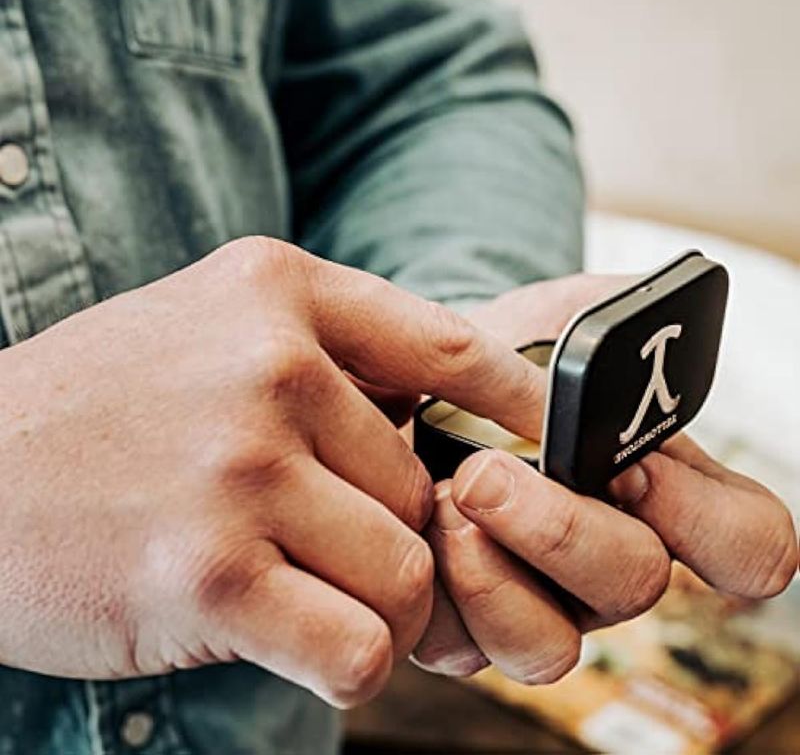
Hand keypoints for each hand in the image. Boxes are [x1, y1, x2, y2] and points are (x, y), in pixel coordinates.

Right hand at [0, 237, 543, 706]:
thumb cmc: (107, 402)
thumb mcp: (211, 325)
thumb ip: (329, 353)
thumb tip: (446, 411)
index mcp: (278, 293)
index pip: (450, 345)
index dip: (521, 402)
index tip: (559, 442)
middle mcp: (269, 366)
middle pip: (426, 484)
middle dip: (403, 530)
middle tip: (337, 546)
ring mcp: (240, 469)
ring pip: (407, 570)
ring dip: (379, 600)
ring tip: (308, 589)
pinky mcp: (208, 577)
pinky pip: (358, 643)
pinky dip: (350, 657)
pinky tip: (294, 637)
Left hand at [413, 274, 797, 682]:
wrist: (418, 385)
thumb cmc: (503, 356)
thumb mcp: (563, 316)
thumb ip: (620, 313)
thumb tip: (657, 310)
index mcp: (663, 496)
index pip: (746, 544)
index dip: (705, 519)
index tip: (634, 468)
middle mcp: (608, 562)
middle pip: (632, 586)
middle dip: (559, 529)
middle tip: (484, 473)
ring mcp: (540, 605)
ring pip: (546, 645)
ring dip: (489, 573)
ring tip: (440, 498)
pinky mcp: (465, 626)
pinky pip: (461, 647)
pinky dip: (432, 589)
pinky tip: (409, 527)